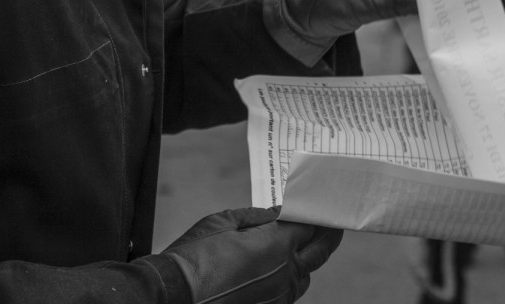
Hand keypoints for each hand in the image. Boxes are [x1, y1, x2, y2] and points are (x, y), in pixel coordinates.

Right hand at [161, 207, 341, 303]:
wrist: (171, 295)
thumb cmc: (194, 256)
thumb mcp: (223, 221)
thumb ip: (257, 215)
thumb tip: (277, 213)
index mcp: (277, 244)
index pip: (311, 227)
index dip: (318, 216)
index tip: (324, 209)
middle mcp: (284, 272)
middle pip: (319, 252)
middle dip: (328, 237)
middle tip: (333, 227)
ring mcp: (277, 296)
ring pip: (304, 278)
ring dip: (306, 262)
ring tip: (303, 249)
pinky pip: (286, 295)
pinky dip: (287, 281)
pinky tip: (276, 272)